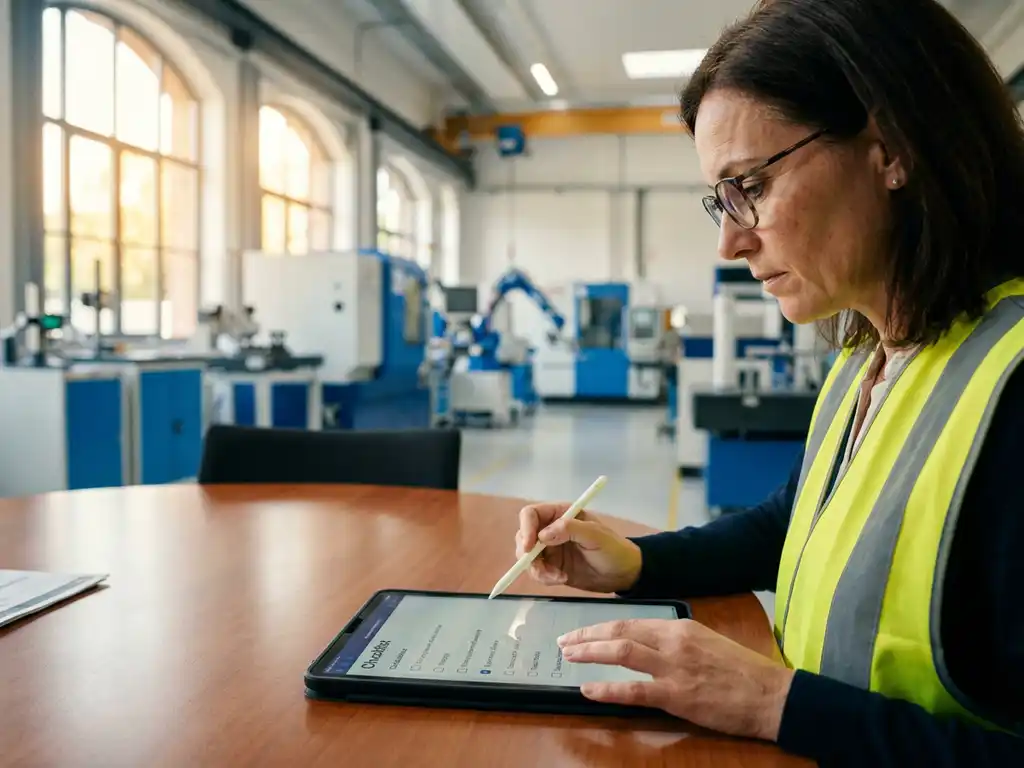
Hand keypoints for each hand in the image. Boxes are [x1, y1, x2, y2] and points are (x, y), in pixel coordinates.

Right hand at [515, 503, 642, 593]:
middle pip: (523, 536)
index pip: (531, 514)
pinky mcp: (551, 567)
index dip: (526, 528)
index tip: (530, 547)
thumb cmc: (613, 549)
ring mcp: (549, 549)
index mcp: (560, 514)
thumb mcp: (596, 536)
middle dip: (527, 553)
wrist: (623, 574)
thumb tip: (544, 535)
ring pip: (527, 557)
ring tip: (557, 577)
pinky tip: (562, 579)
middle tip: (538, 567)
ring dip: (537, 569)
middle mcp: (550, 529)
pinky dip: (544, 577)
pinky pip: (536, 572)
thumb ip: (571, 529)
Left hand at [557, 618, 794, 741]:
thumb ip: (675, 642)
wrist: (770, 695)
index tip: (581, 632)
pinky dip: (607, 688)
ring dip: (590, 653)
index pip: (630, 621)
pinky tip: (588, 689)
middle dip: (587, 636)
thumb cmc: (742, 672)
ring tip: (570, 657)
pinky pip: (633, 690)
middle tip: (565, 643)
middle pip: (620, 631)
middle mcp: (674, 641)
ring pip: (622, 652)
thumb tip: (644, 646)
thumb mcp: (706, 643)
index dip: (600, 626)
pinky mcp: (677, 695)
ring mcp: (674, 668)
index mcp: (680, 626)